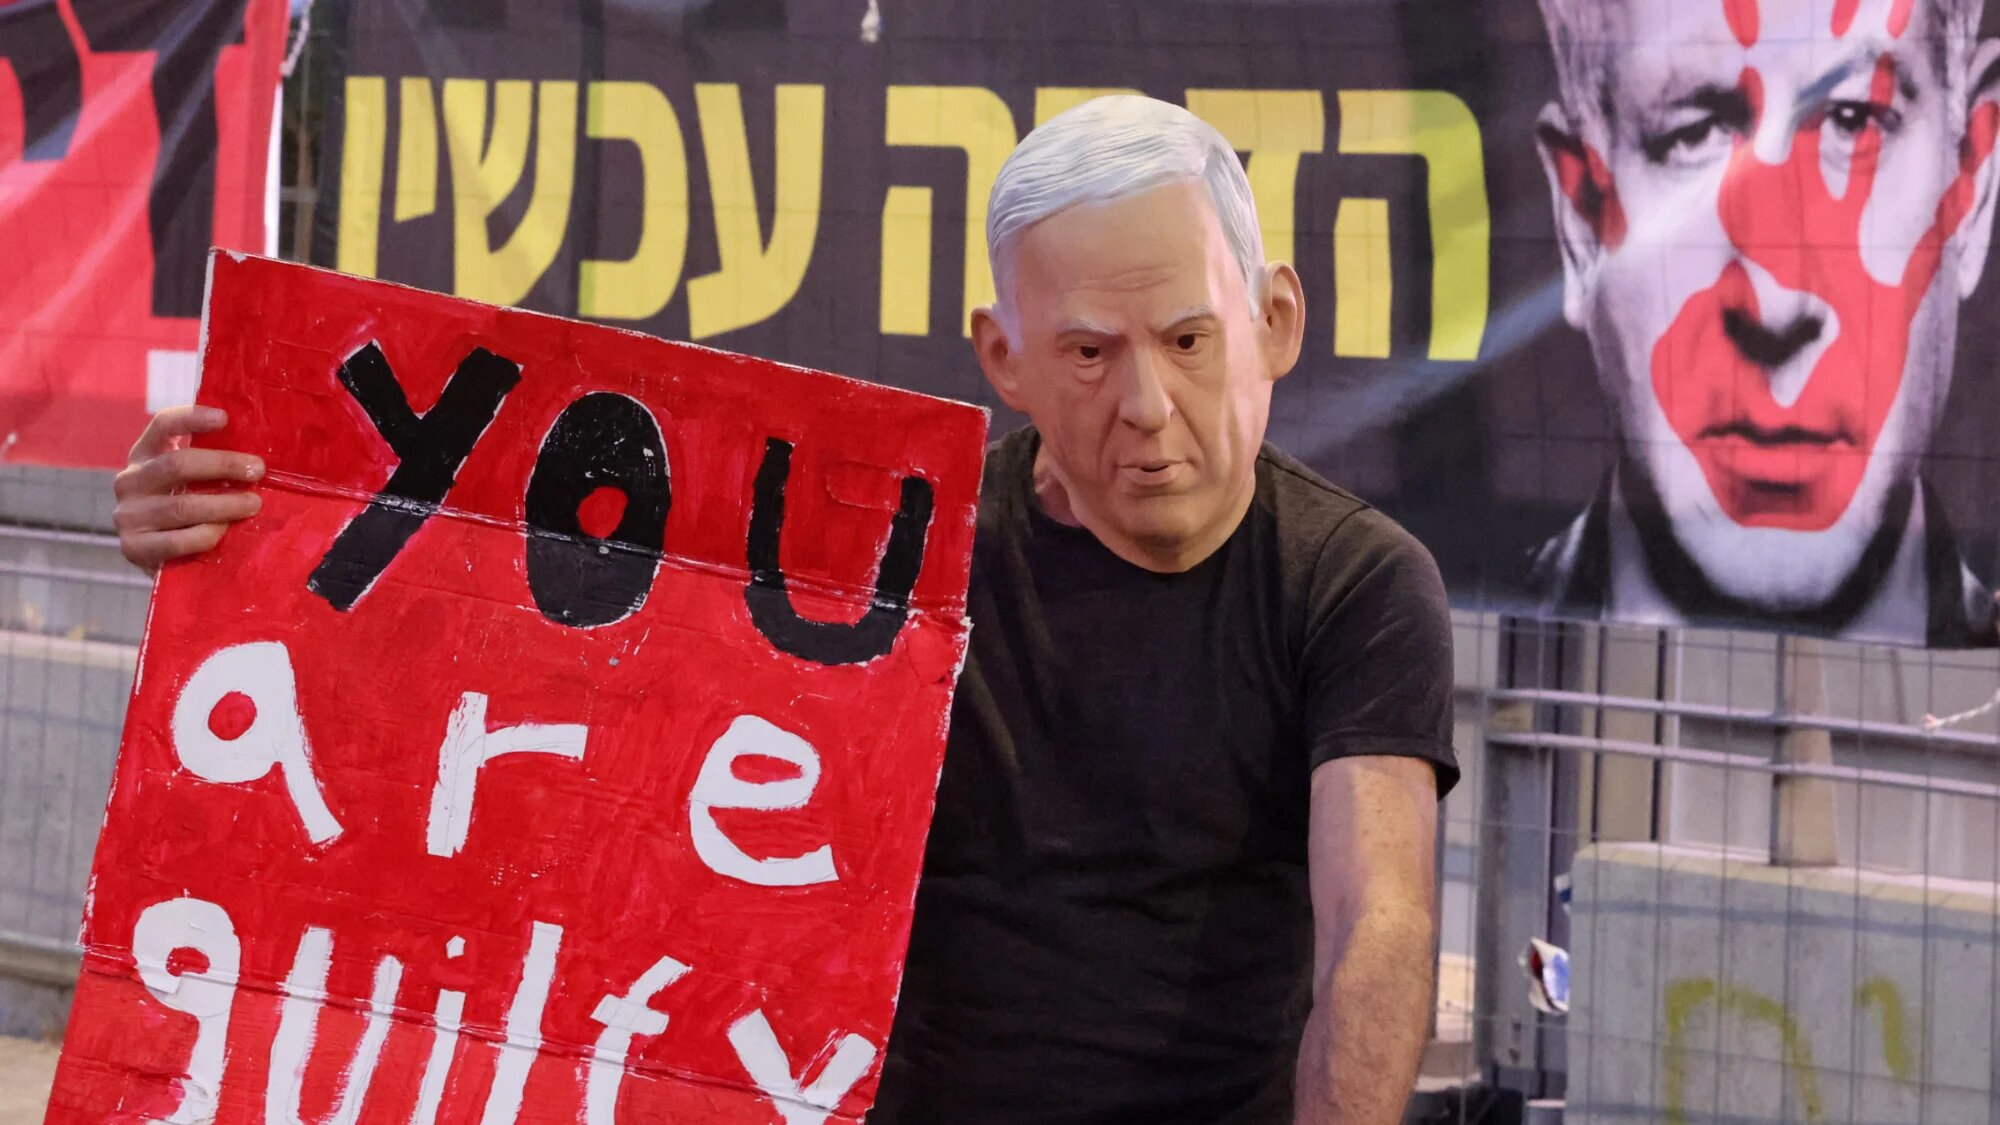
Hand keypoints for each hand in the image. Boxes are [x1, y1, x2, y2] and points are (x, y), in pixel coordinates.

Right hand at [113, 406, 264, 575]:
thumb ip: (210, 465)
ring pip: (182, 506)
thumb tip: (254, 453)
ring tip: (253, 504)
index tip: (224, 418)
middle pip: (177, 464)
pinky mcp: (134, 548)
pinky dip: (206, 535)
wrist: (162, 557)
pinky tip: (224, 531)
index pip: (163, 425)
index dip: (191, 417)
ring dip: (224, 504)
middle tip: (257, 470)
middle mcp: (130, 480)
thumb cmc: (189, 511)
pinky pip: (178, 541)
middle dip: (223, 465)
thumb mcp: (191, 480)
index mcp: (145, 455)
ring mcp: (128, 515)